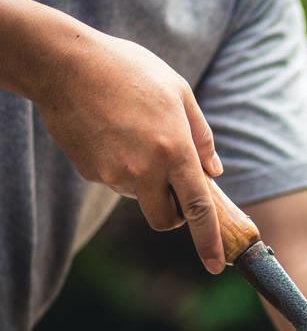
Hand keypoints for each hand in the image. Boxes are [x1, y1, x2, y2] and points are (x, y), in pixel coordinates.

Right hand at [35, 27, 225, 272]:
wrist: (65, 63)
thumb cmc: (129, 70)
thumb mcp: (178, 92)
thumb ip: (202, 136)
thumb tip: (214, 172)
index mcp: (175, 150)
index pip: (198, 209)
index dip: (209, 241)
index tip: (216, 266)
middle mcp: (145, 169)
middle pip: (165, 219)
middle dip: (174, 214)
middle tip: (174, 188)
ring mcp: (114, 173)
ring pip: (140, 197)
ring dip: (146, 182)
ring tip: (135, 135)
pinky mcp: (91, 171)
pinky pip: (115, 181)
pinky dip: (121, 167)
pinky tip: (112, 133)